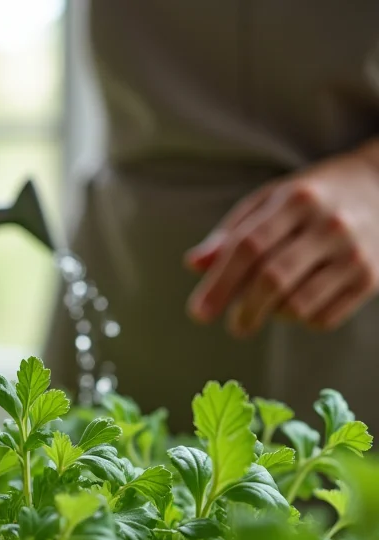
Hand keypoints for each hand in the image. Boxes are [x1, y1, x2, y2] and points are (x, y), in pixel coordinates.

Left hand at [185, 144, 378, 334]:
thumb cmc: (311, 198)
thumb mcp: (270, 200)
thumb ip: (231, 233)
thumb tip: (193, 265)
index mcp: (296, 199)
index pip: (248, 247)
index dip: (219, 284)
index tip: (199, 313)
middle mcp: (329, 224)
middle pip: (272, 280)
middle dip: (244, 310)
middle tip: (234, 326)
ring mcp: (354, 253)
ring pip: (298, 305)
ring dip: (273, 315)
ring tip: (268, 307)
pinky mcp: (372, 278)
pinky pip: (323, 318)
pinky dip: (301, 320)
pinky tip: (298, 305)